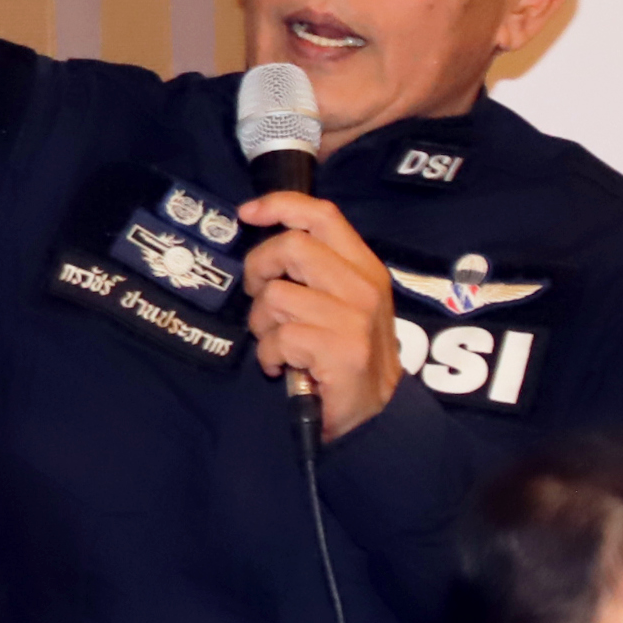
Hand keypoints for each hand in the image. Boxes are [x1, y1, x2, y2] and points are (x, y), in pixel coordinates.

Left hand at [235, 190, 405, 439]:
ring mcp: (356, 319)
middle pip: (291, 247)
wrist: (375, 417)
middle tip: (259, 297)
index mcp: (364, 267)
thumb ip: (314, 270)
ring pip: (276, 296)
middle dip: (258, 269)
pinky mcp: (342, 351)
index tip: (247, 213)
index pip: (323, 215)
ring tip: (277, 342)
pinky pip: (278, 338)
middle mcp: (364, 287)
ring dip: (261, 324)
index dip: (280, 205)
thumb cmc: (346, 354)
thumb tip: (265, 239)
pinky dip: (268, 356)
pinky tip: (281, 366)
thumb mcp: (341, 302)